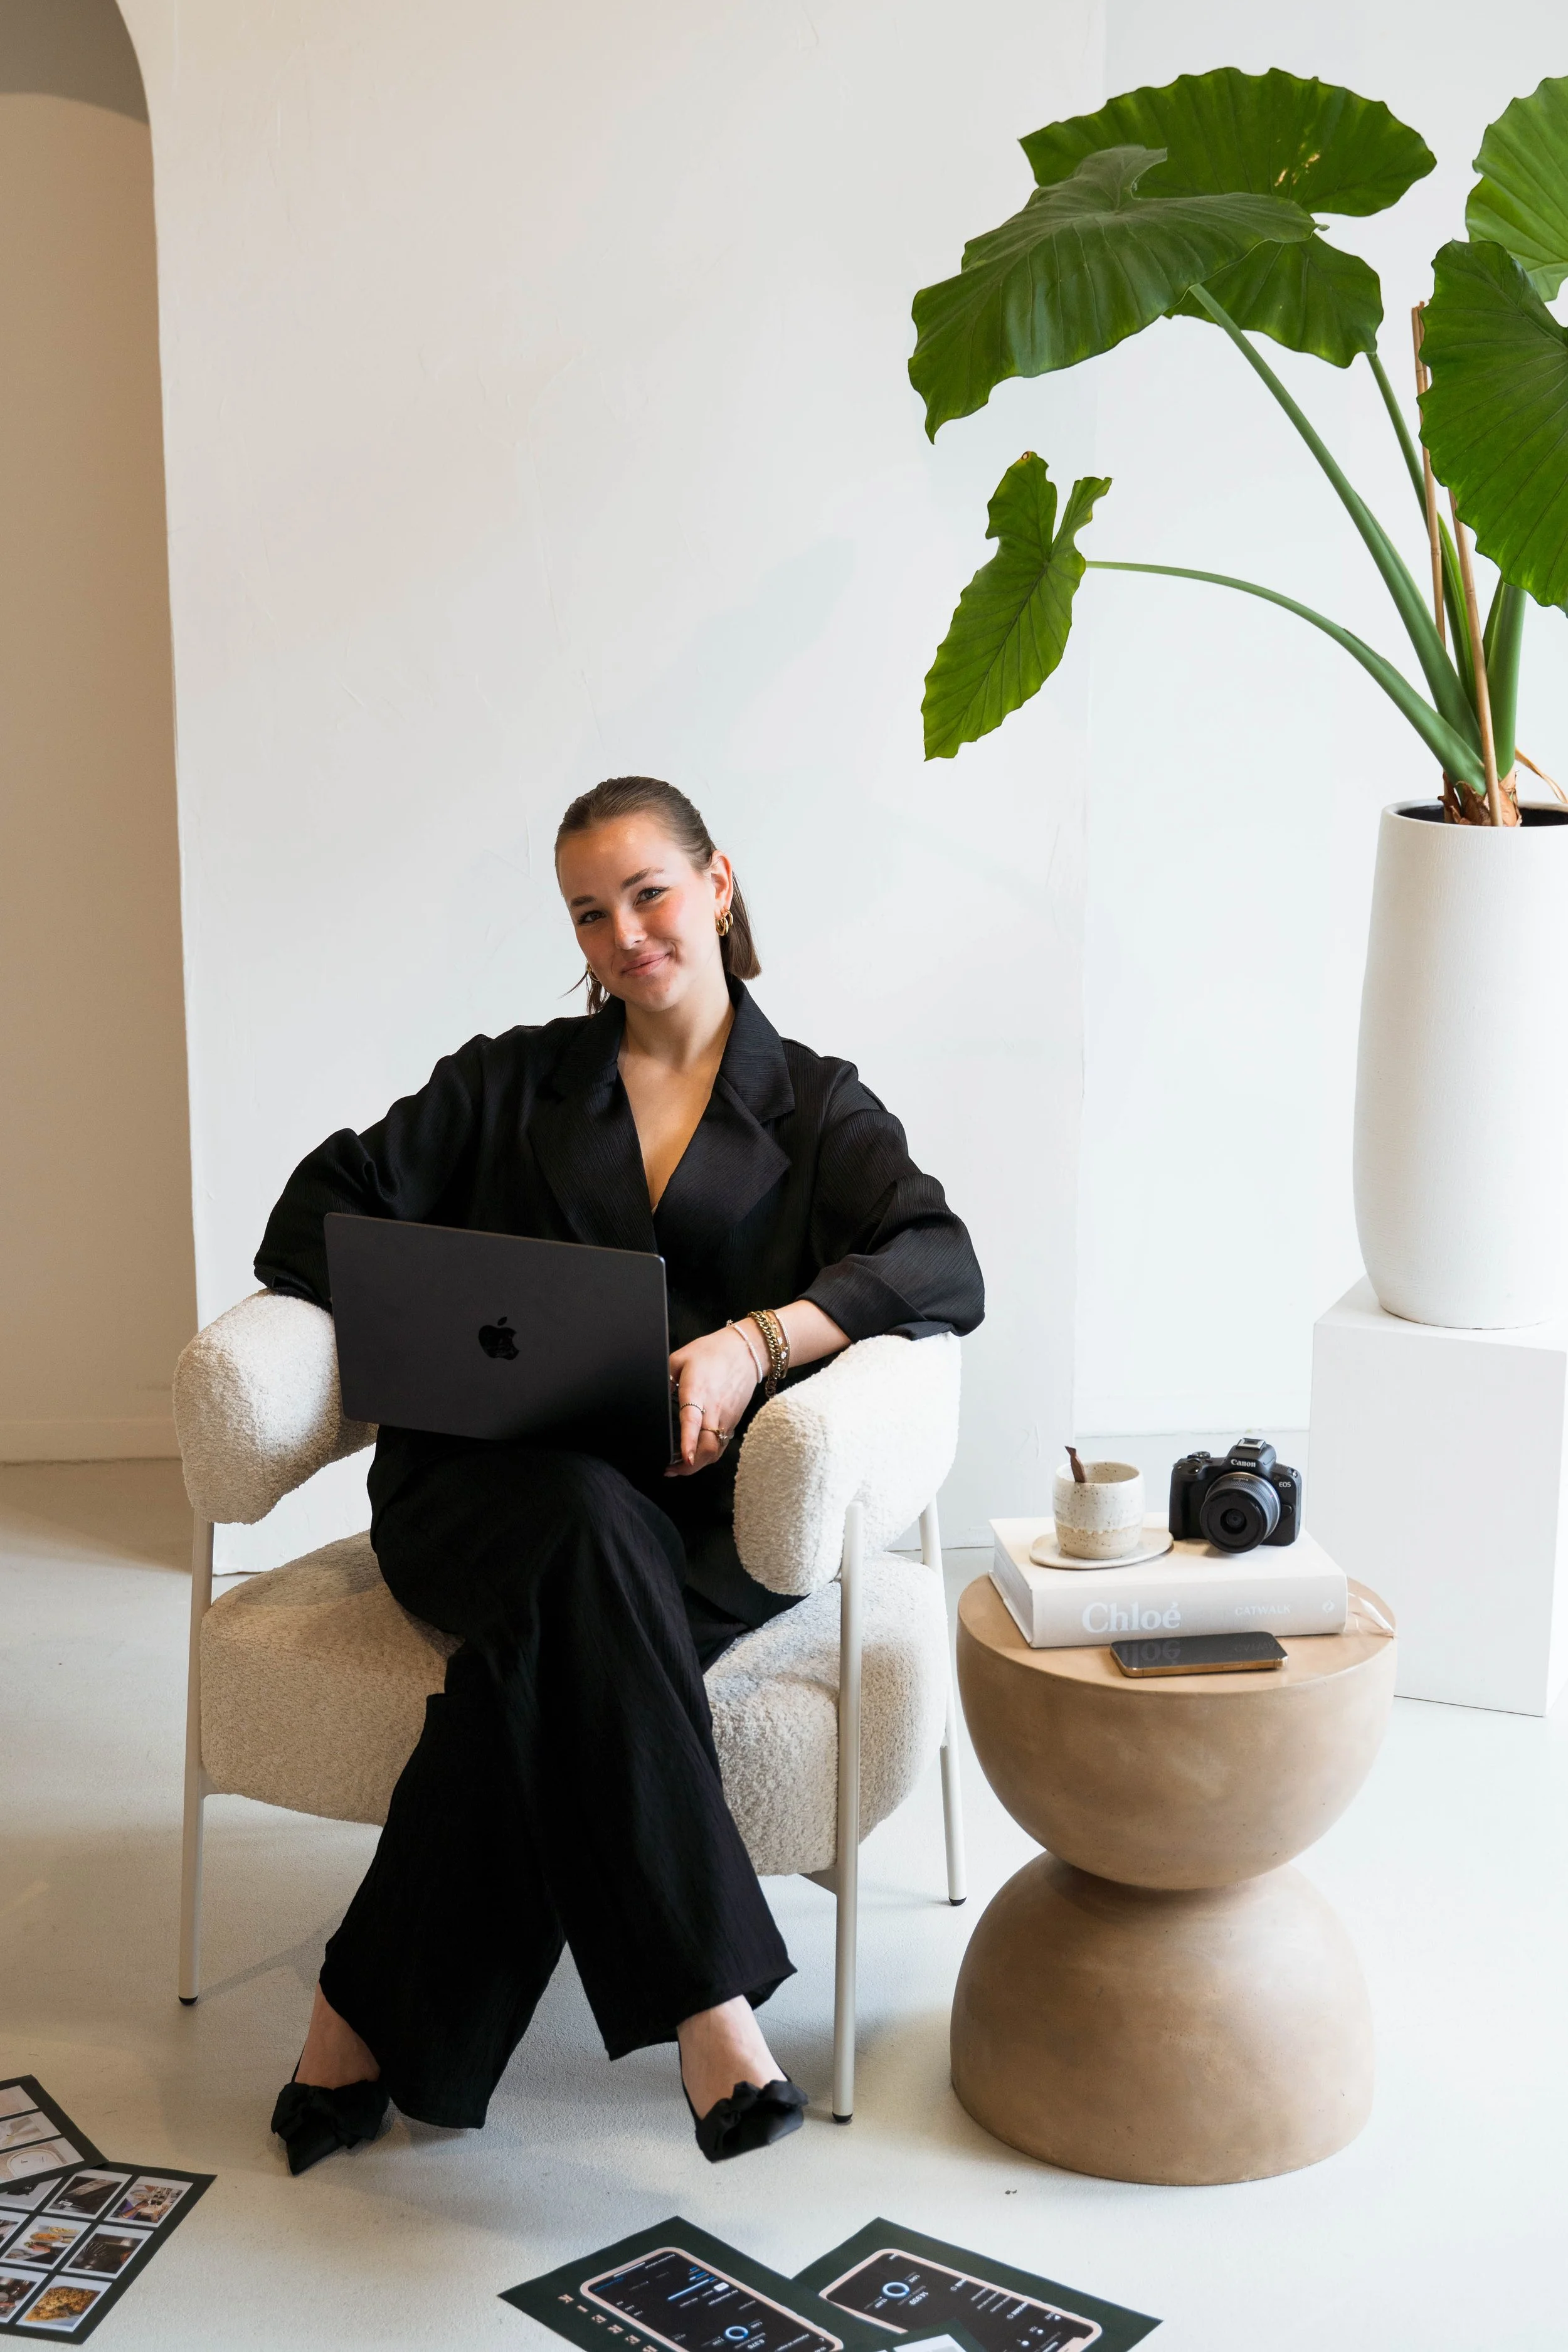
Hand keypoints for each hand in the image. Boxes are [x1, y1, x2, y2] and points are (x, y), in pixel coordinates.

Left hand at [666, 1324, 760, 1475]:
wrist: (746, 1350)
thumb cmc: (712, 1352)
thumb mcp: (680, 1358)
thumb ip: (665, 1378)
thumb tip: (655, 1394)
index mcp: (697, 1391)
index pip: (693, 1421)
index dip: (688, 1442)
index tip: (684, 1458)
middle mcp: (714, 1408)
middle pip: (708, 1446)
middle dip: (690, 1465)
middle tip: (670, 1469)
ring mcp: (726, 1417)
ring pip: (715, 1450)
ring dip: (699, 1464)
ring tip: (679, 1467)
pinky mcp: (733, 1421)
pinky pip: (721, 1444)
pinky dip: (709, 1455)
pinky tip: (696, 1455)